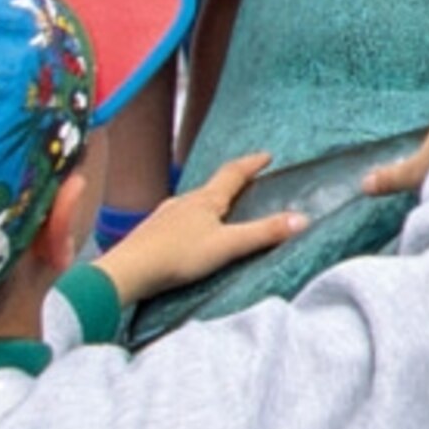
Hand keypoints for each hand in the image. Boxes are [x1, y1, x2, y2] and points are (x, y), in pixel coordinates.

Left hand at [93, 151, 307, 305]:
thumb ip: (263, 233)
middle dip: (230, 184)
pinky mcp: (151, 234)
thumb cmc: (177, 256)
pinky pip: (177, 220)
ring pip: (192, 204)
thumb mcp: (227, 246)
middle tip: (246, 184)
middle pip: (212, 187)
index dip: (251, 164)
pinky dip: (190, 222)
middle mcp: (184, 202)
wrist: (126, 272)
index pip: (233, 173)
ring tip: (219, 212)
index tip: (266, 156)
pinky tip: (187, 236)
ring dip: (208, 204)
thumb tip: (302, 219)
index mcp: (205, 200)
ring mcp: (164, 217)